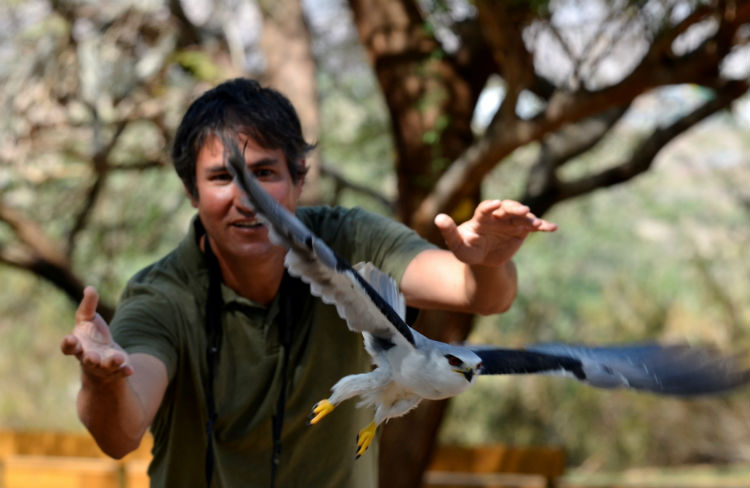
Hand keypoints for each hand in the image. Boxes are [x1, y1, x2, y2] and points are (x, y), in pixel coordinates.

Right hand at [61, 286, 132, 381]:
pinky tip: (130, 369)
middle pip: (87, 360)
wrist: (102, 358)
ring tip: (118, 358)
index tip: (70, 339)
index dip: (68, 344)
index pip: (68, 347)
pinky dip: (124, 370)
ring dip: (111, 363)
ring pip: (105, 367)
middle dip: (89, 359)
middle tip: (91, 357)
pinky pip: (120, 372)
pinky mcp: (116, 370)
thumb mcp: (88, 319)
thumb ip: (88, 305)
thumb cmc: (91, 336)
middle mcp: (88, 358)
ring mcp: (102, 366)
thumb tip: (90, 287)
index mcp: (78, 345)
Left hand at [435, 199, 556, 266]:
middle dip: (514, 208)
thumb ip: (449, 232)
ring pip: (522, 217)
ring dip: (529, 218)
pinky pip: (533, 227)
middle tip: (522, 210)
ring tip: (536, 224)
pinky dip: (543, 226)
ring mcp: (511, 223)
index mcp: (481, 217)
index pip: (485, 209)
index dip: (490, 206)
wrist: (483, 259)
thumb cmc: (468, 250)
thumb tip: (438, 218)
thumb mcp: (457, 245)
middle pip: (507, 208)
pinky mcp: (522, 231)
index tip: (495, 204)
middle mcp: (498, 216)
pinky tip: (553, 228)